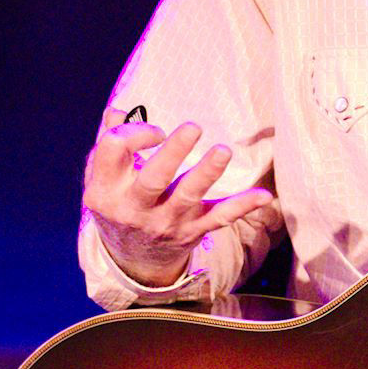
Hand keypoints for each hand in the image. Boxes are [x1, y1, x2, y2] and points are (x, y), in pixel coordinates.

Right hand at [82, 109, 273, 286]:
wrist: (133, 258)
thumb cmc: (119, 204)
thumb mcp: (103, 179)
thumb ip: (108, 144)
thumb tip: (118, 110)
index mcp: (105, 190)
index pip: (114, 151)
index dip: (135, 133)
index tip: (156, 132)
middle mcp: (134, 208)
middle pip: (154, 178)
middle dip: (174, 152)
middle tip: (194, 126)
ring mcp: (165, 222)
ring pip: (189, 196)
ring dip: (208, 172)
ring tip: (224, 151)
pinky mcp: (193, 231)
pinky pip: (220, 218)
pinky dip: (243, 206)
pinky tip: (264, 195)